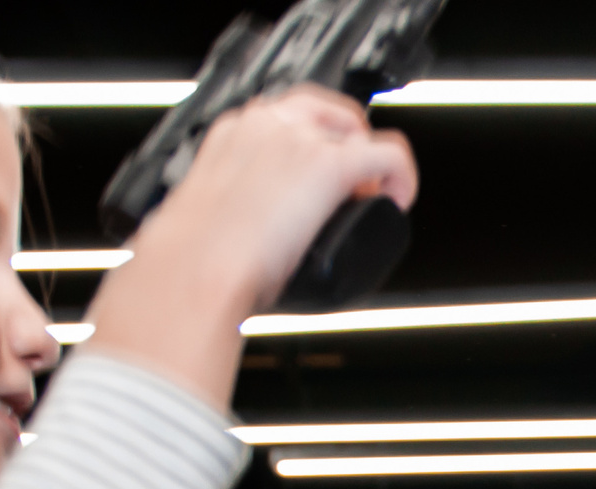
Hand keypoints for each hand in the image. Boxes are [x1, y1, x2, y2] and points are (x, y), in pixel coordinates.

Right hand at [86, 86, 418, 403]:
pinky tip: (399, 201)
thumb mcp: (212, 217)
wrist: (194, 268)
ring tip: (371, 198)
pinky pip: (389, 155)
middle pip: (328, 113)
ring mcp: (300, 140)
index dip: (314, 142)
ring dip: (371, 162)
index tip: (316, 178)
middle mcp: (268, 125)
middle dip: (346, 143)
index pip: (288, 115)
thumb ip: (234, 210)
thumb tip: (249, 238)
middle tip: (354, 186)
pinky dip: (402, 177)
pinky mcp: (329, 165)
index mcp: (234, 132)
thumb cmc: (192, 259)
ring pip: (358, 130)